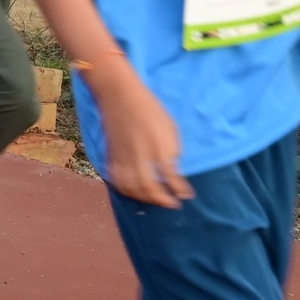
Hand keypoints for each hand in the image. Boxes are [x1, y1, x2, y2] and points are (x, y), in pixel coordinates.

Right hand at [90, 66, 192, 207]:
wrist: (120, 95)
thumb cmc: (150, 108)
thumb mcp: (170, 127)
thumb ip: (173, 150)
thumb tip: (174, 169)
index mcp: (159, 146)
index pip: (171, 176)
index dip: (180, 189)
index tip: (187, 195)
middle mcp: (141, 155)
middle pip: (149, 187)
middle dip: (162, 199)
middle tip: (172, 204)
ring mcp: (124, 157)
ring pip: (132, 187)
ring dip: (144, 198)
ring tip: (154, 200)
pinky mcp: (112, 156)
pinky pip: (117, 179)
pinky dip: (126, 190)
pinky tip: (134, 192)